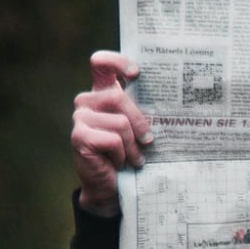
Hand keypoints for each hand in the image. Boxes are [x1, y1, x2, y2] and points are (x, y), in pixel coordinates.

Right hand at [71, 51, 153, 217]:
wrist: (111, 186)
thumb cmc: (129, 154)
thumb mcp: (138, 129)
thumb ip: (143, 110)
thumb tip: (171, 100)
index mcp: (101, 92)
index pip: (101, 63)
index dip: (117, 62)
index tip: (136, 73)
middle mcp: (86, 101)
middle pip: (119, 96)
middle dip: (140, 121)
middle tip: (148, 141)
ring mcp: (79, 118)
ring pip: (120, 122)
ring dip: (133, 145)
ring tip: (134, 158)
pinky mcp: (78, 137)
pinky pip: (113, 140)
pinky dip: (122, 155)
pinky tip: (119, 163)